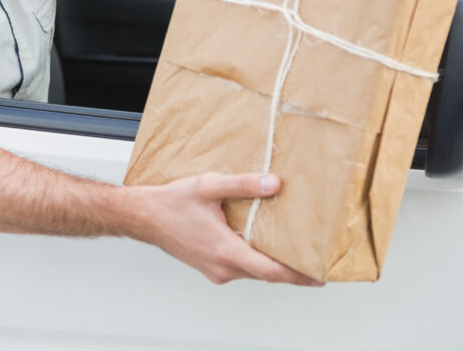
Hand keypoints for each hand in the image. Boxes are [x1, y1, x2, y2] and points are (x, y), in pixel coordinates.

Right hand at [132, 172, 322, 286]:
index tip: (317, 277)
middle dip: (290, 269)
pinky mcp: (210, 267)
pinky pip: (239, 267)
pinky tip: (259, 242)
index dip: (297, 276)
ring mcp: (215, 270)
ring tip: (290, 249)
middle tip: (312, 261)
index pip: (270, 271)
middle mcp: (222, 267)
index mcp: (225, 251)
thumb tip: (274, 184)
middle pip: (265, 274)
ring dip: (271, 263)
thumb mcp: (209, 187)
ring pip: (252, 271)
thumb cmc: (172, 203)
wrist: (144, 216)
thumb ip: (243, 185)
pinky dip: (253, 258)